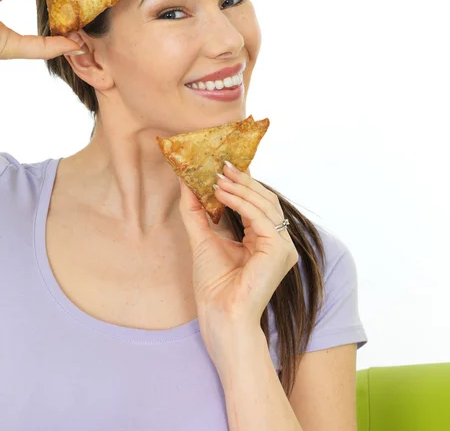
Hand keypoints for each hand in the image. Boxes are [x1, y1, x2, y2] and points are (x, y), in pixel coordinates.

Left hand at [178, 161, 298, 348]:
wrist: (220, 314)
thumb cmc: (214, 285)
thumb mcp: (202, 238)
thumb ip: (197, 211)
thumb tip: (186, 182)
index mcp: (264, 239)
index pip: (257, 202)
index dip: (242, 183)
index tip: (223, 165)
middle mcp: (278, 241)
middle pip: (265, 199)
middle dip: (242, 180)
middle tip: (221, 165)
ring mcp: (282, 245)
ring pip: (266, 203)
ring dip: (240, 188)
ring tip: (217, 177)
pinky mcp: (280, 249)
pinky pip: (261, 216)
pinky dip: (241, 202)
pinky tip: (222, 193)